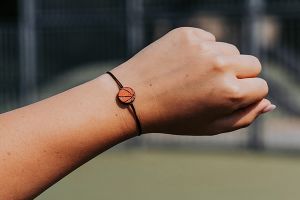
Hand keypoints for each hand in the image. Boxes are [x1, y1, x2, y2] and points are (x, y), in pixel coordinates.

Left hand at [111, 27, 272, 134]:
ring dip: (221, 62)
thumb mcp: (210, 127)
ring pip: (231, 50)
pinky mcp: (187, 34)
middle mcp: (220, 65)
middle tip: (215, 86)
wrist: (132, 98)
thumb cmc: (172, 117)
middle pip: (253, 64)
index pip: (261, 87)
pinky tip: (184, 64)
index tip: (229, 98)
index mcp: (229, 92)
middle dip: (240, 76)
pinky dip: (203, 50)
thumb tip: (268, 103)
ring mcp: (203, 47)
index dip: (246, 95)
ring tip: (195, 76)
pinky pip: (209, 39)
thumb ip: (244, 117)